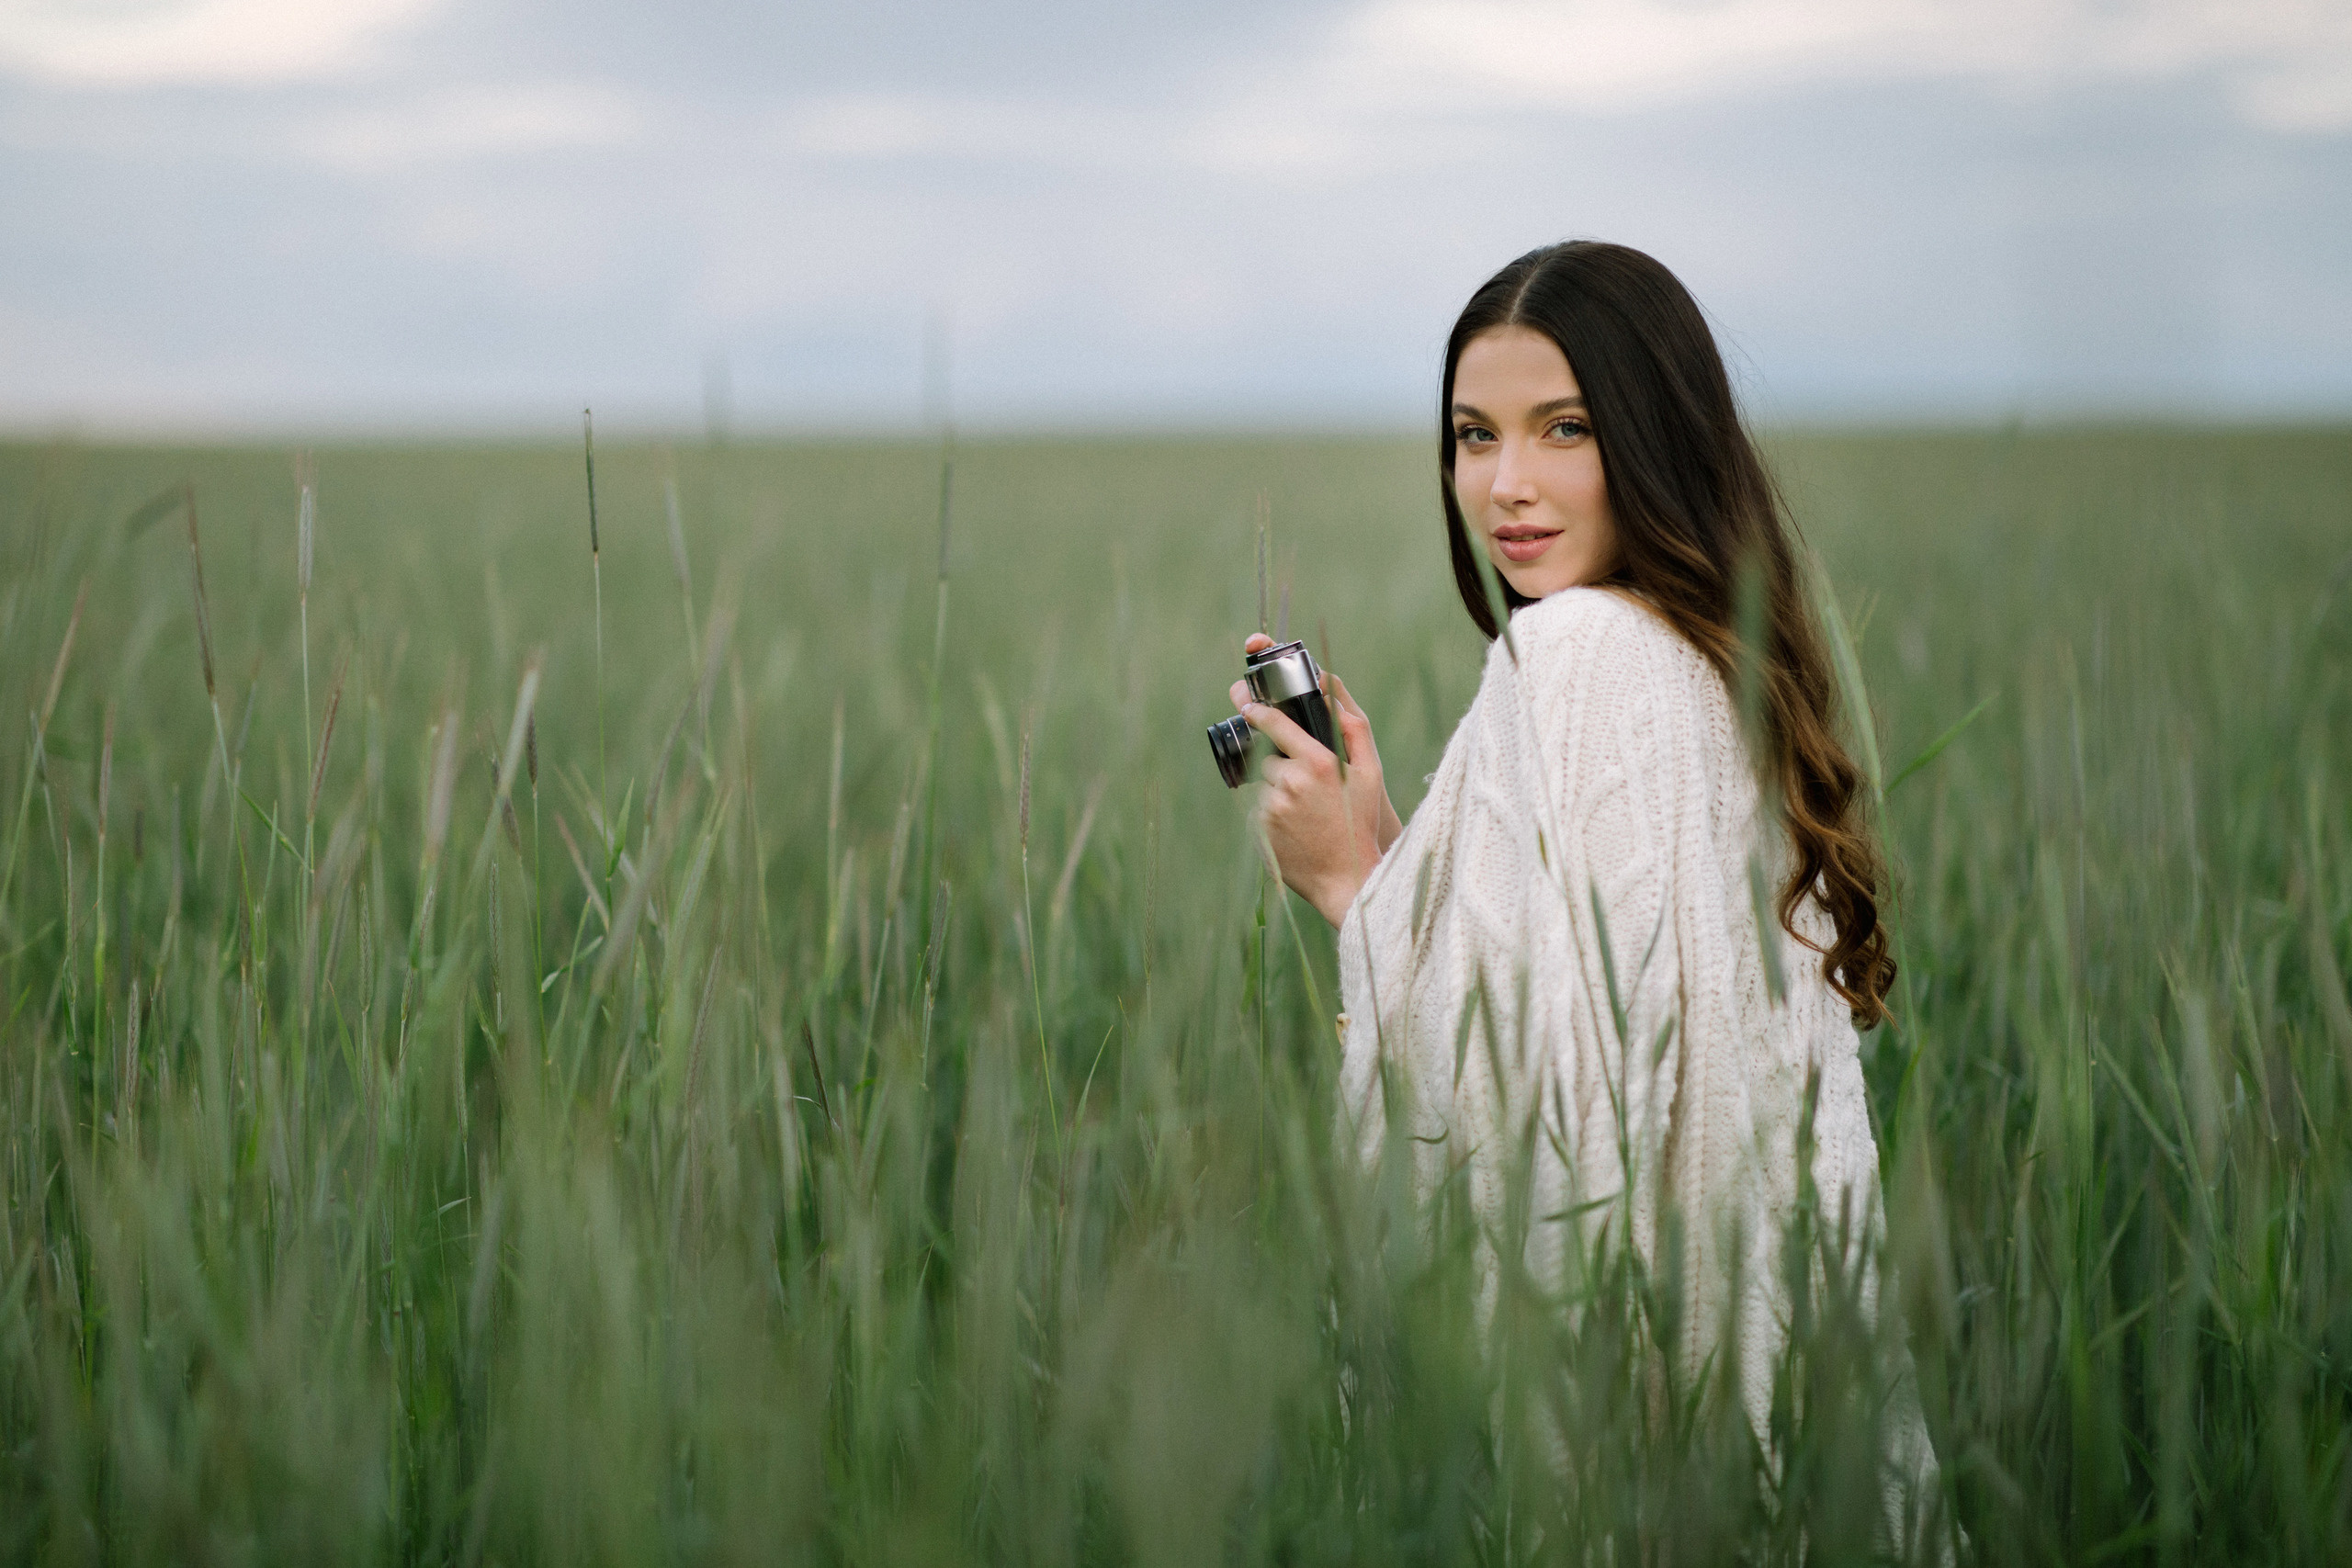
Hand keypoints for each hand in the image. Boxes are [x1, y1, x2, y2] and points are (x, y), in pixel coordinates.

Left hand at [1231, 633, 1403, 927]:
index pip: (1275, 723)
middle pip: (1270, 758)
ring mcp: (1272, 807)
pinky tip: (1297, 828)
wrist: (1348, 880)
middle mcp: (1290, 782)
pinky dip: (1274, 814)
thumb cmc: (1360, 823)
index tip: (1248, 705)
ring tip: (1307, 813)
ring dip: (1280, 791)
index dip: (1258, 710)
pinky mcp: (1260, 829)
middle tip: (1310, 789)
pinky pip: (1260, 810)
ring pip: (1265, 785)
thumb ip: (1352, 726)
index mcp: (1317, 763)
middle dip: (1285, 766)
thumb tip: (1331, 689)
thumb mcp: (1371, 772)